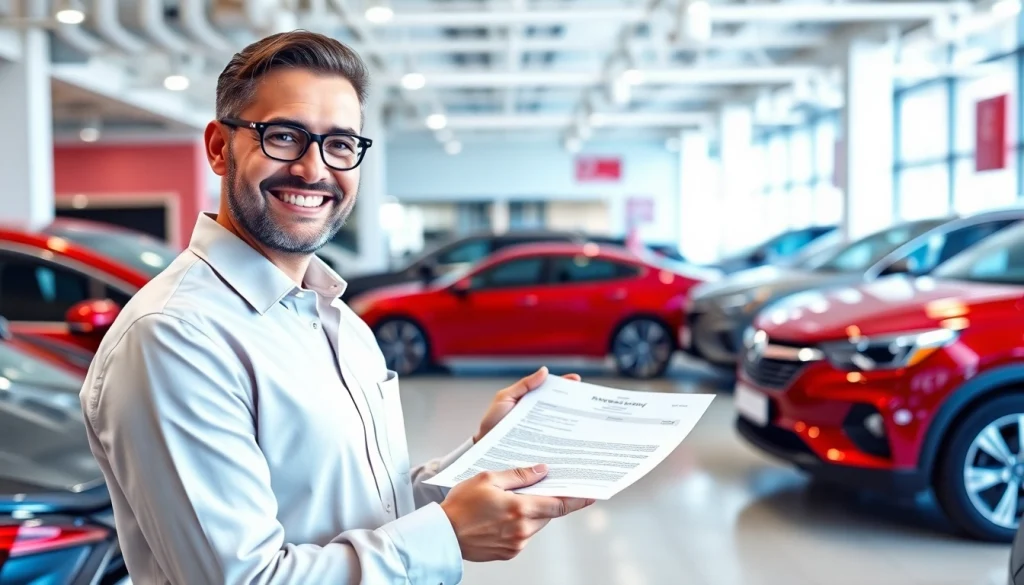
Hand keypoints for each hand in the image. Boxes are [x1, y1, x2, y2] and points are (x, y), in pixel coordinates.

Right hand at [439, 464, 594, 561]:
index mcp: (519, 509)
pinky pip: (523, 536)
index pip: (558, 505)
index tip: (592, 495)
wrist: (442, 535)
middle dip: (544, 500)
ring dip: (530, 513)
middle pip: (547, 514)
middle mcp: (522, 530)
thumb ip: (518, 475)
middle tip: (537, 487)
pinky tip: (500, 516)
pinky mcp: (509, 552)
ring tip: (508, 502)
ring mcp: (516, 544)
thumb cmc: (460, 505)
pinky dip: (519, 524)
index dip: (577, 500)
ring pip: (535, 525)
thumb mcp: (488, 478)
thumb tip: (542, 471)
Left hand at [473, 367, 580, 443]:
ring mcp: (541, 430)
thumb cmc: (493, 420)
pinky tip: (573, 441)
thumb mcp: (505, 397)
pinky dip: (563, 440)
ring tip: (585, 421)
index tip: (577, 380)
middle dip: (574, 402)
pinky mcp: (540, 445)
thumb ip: (524, 385)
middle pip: (560, 406)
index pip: (551, 390)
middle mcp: (538, 415)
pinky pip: (553, 441)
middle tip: (586, 400)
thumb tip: (545, 371)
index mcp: (531, 401)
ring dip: (572, 423)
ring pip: (560, 425)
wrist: (483, 445)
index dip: (565, 384)